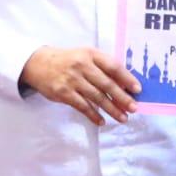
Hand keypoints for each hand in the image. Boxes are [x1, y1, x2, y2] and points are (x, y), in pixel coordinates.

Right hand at [20, 46, 140, 126]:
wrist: (38, 63)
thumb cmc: (68, 60)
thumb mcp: (85, 56)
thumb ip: (102, 66)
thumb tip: (124, 84)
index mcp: (91, 54)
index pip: (113, 66)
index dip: (127, 78)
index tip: (137, 89)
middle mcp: (82, 66)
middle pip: (107, 84)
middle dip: (122, 98)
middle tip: (134, 108)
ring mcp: (72, 80)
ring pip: (97, 97)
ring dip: (111, 109)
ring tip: (123, 117)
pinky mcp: (63, 93)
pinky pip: (82, 106)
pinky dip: (93, 115)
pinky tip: (102, 121)